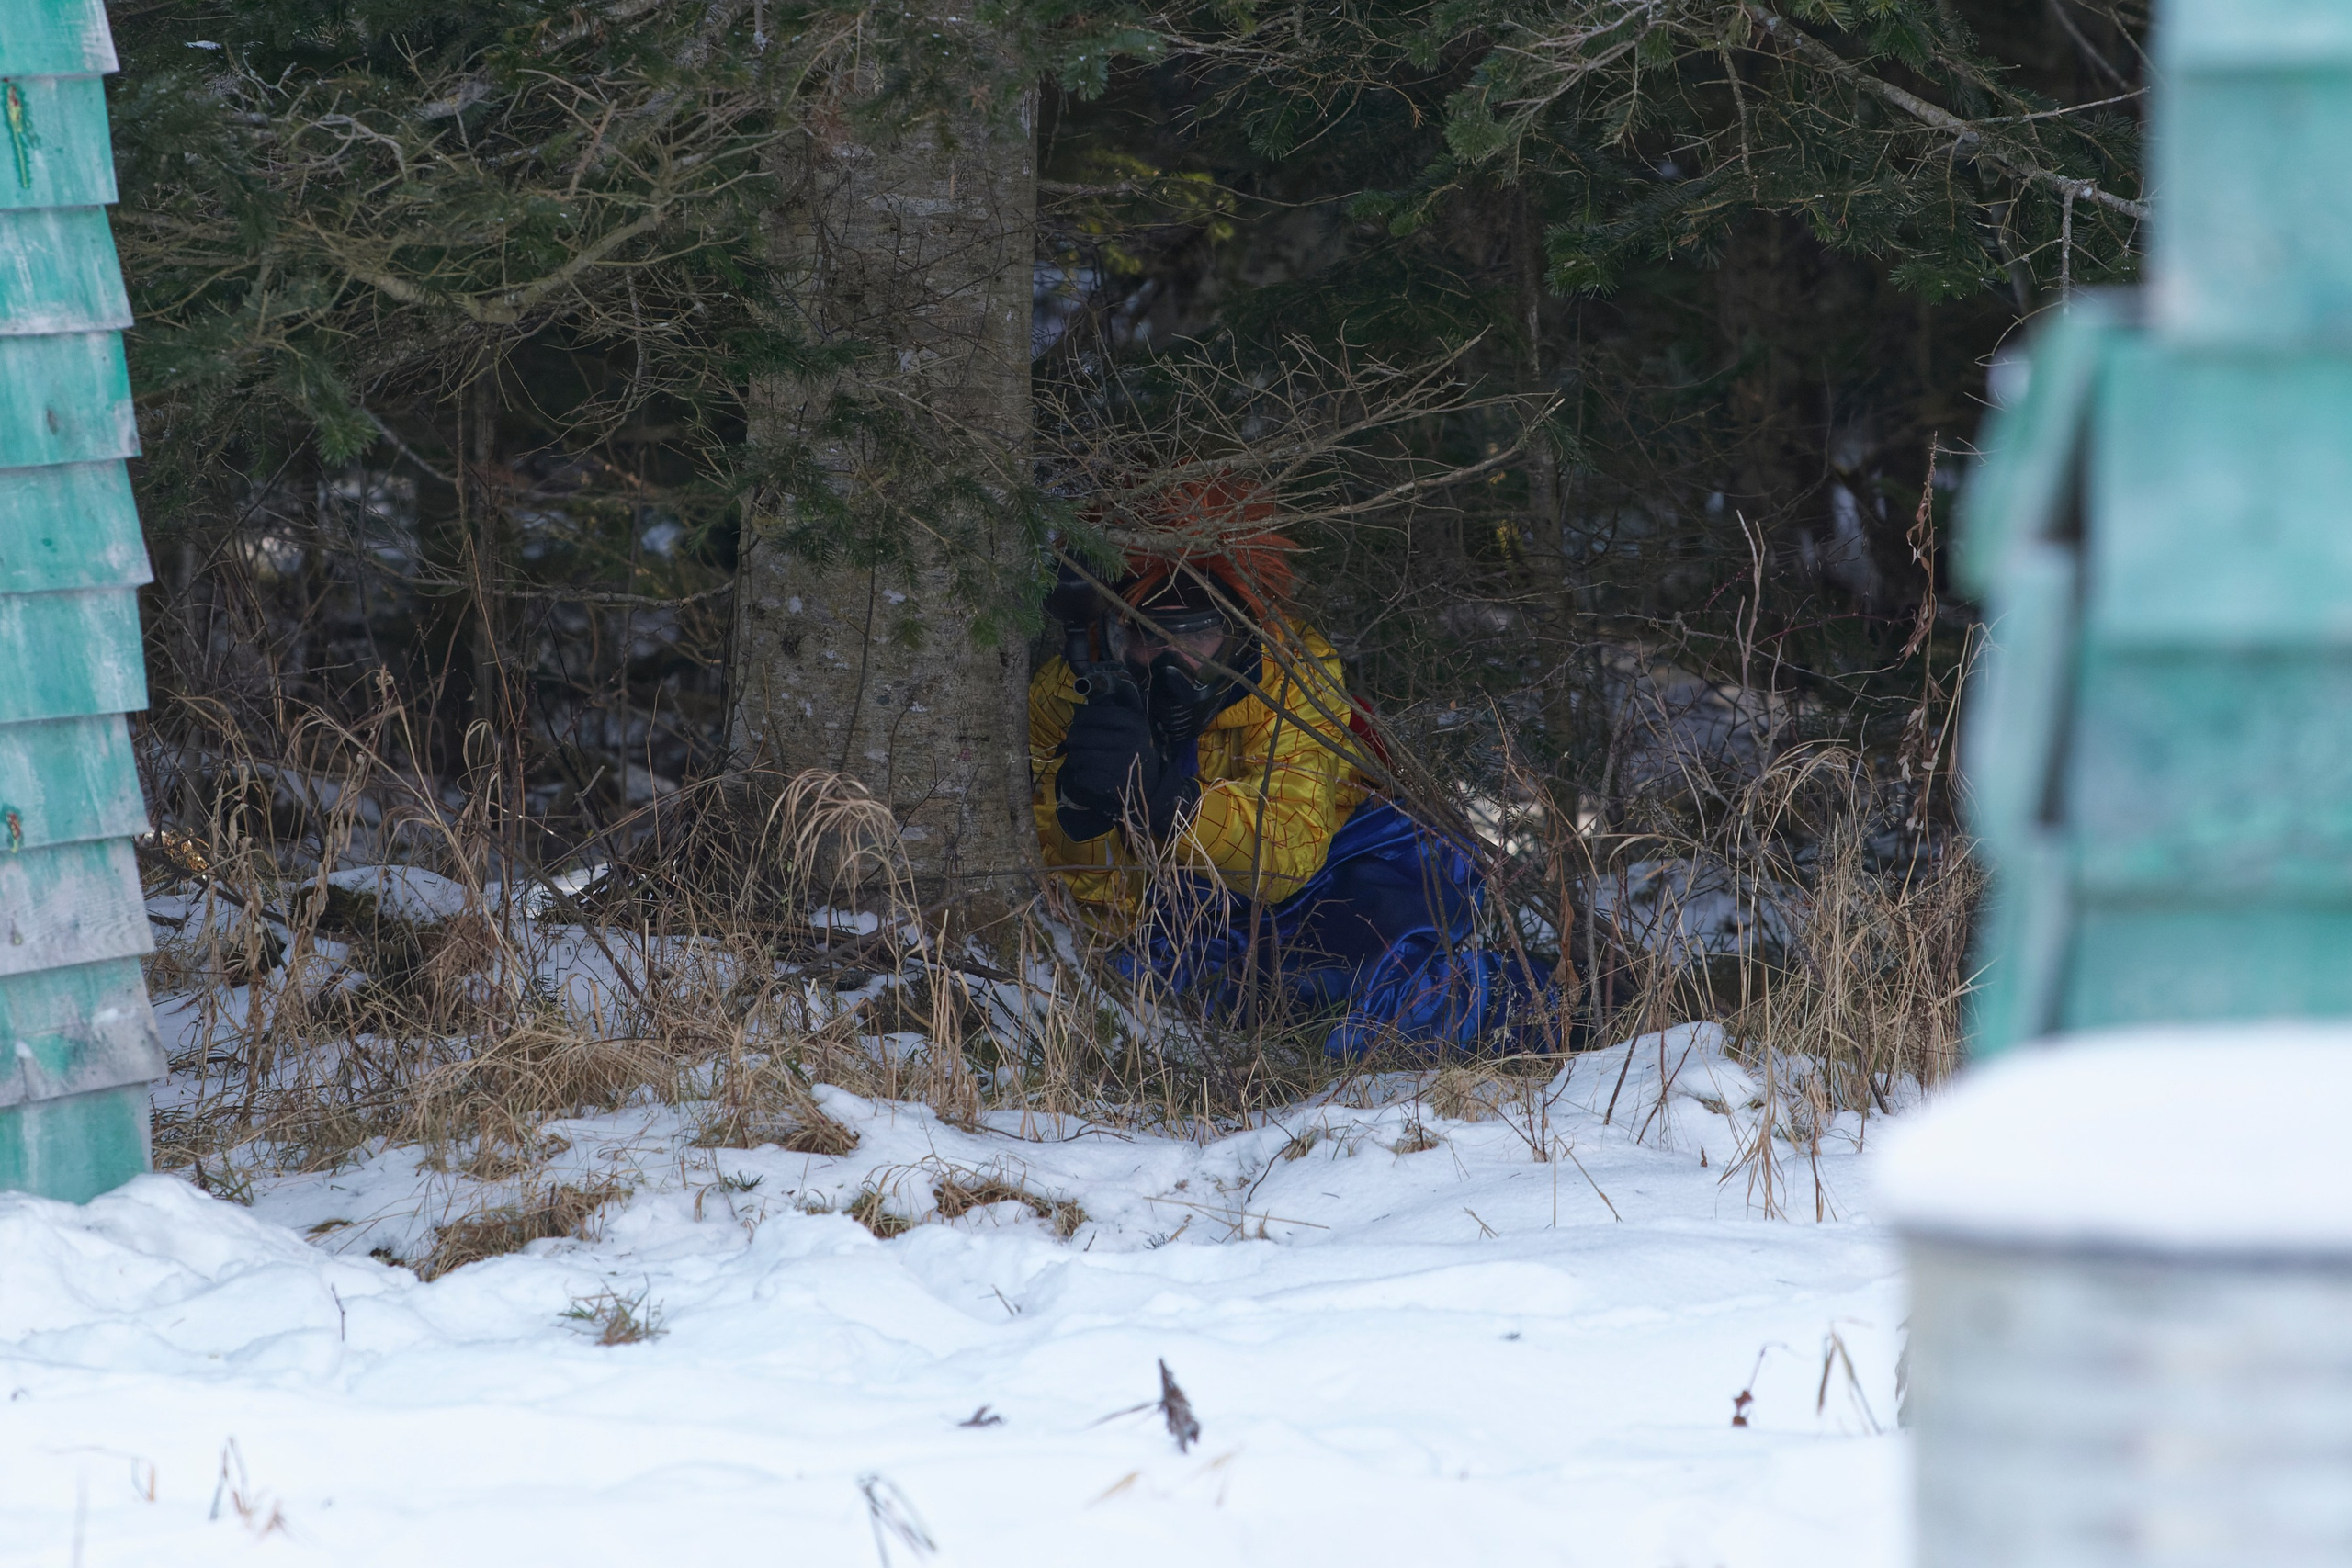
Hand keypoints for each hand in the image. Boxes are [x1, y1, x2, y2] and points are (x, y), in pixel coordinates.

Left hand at [1056, 688, 1196, 840]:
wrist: (1151, 783)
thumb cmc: (1137, 747)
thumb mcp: (1136, 720)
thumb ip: (1121, 699)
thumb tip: (1093, 682)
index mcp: (1133, 722)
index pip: (1092, 715)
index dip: (1079, 718)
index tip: (1079, 723)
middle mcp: (1128, 741)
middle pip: (1081, 735)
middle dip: (1072, 738)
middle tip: (1073, 741)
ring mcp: (1120, 764)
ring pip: (1079, 755)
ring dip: (1074, 756)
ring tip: (1079, 756)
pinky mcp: (1112, 784)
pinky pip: (1081, 775)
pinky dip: (1077, 774)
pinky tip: (1084, 772)